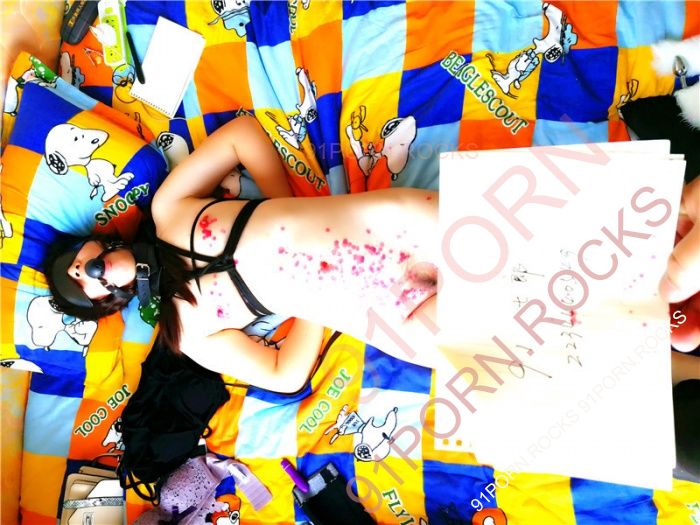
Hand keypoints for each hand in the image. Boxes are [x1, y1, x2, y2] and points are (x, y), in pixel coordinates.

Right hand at [660, 177, 699, 350]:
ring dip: (695, 312)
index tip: (638, 295)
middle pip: (686, 266)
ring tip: (684, 339)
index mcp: (698, 203)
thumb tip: (666, 287)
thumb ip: (682, 263)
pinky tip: (699, 331)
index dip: (647, 267)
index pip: (662, 237)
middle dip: (675, 299)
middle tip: (665, 327)